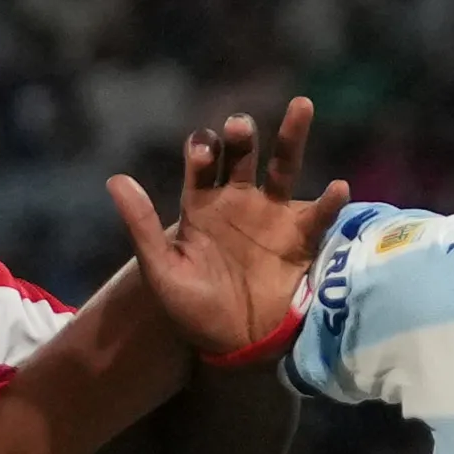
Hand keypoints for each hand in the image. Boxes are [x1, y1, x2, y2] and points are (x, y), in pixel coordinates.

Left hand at [104, 98, 345, 363]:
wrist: (234, 347)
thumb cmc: (193, 311)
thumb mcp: (161, 270)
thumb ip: (142, 226)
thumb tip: (115, 178)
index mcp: (202, 205)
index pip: (201, 163)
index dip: (200, 151)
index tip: (201, 149)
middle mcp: (238, 201)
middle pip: (242, 155)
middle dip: (240, 137)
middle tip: (238, 126)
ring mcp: (272, 215)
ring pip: (284, 167)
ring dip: (291, 138)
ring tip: (300, 106)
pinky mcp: (301, 238)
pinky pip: (319, 214)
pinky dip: (330, 201)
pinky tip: (338, 188)